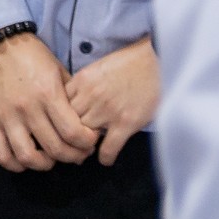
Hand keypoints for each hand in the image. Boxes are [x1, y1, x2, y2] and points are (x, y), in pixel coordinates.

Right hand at [0, 32, 99, 170]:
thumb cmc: (33, 56)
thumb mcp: (58, 70)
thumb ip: (70, 96)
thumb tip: (85, 121)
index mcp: (48, 94)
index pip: (72, 131)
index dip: (86, 143)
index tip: (90, 142)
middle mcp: (28, 109)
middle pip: (54, 148)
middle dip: (72, 156)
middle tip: (78, 154)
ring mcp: (7, 117)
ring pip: (27, 157)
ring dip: (44, 165)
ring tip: (52, 160)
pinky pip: (2, 154)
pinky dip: (15, 165)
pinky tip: (26, 161)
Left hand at [65, 37, 159, 166]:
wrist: (158, 60)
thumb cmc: (131, 63)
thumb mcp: (99, 67)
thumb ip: (84, 85)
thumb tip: (73, 106)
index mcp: (83, 80)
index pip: (60, 105)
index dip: (63, 117)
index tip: (67, 124)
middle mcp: (91, 95)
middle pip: (69, 122)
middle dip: (72, 133)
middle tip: (77, 141)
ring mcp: (108, 110)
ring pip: (85, 137)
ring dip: (87, 145)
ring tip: (91, 149)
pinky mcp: (125, 122)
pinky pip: (107, 149)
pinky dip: (105, 157)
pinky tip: (107, 158)